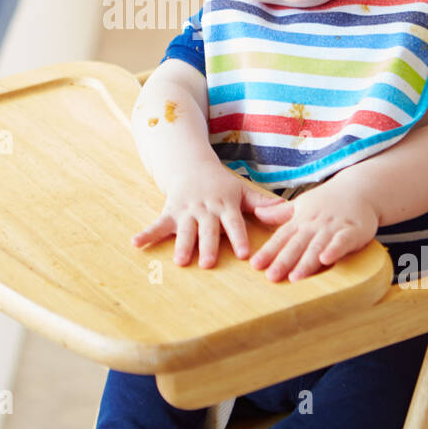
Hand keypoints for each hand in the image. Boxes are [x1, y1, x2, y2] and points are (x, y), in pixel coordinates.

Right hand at [132, 163, 288, 267]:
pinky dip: (147, 234)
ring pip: (185, 229)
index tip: (243, 254)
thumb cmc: (222, 184)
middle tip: (208, 264)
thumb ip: (265, 204)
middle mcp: (206, 209)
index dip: (238, 237)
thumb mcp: (243, 191)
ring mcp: (186, 210)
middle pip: (208, 230)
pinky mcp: (170, 211)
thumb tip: (291, 213)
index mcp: (225, 205)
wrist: (191, 164)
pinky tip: (136, 244)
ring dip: (182, 244)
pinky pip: (157, 224)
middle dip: (207, 246)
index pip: (234, 223)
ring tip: (180, 261)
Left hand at [248, 176, 379, 281]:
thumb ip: (280, 213)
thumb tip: (257, 213)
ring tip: (294, 277)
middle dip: (284, 261)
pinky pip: (342, 241)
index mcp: (301, 219)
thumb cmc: (328, 200)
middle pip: (297, 244)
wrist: (359, 188)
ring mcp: (334, 227)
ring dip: (306, 262)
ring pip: (317, 246)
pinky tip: (326, 260)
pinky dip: (334, 250)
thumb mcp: (302, 203)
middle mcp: (315, 224)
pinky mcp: (353, 230)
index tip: (256, 264)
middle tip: (271, 277)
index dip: (269, 251)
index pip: (282, 236)